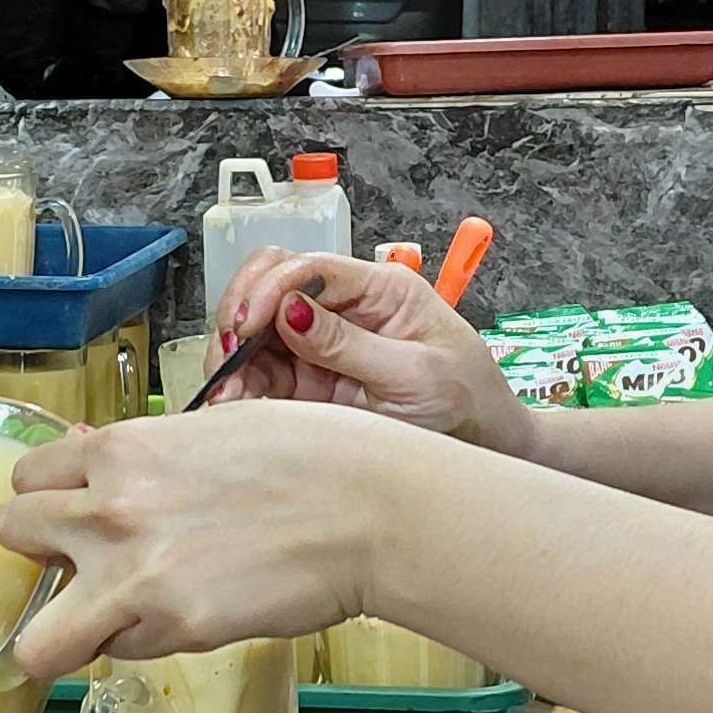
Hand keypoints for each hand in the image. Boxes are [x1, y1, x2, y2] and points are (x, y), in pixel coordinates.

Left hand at [0, 399, 406, 681]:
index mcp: (120, 448)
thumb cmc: (314, 457)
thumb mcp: (213, 428)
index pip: (29, 476)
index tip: (77, 512)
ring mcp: (133, 576)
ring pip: (36, 639)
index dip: (52, 498)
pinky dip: (144, 642)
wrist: (373, 508)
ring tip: (112, 618)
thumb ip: (146, 454)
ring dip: (66, 629)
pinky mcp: (172, 629)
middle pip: (12, 538)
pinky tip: (189, 615)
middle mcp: (108, 509)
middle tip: (89, 562)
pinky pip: (120, 652)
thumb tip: (102, 468)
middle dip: (44, 554)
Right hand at [211, 249, 529, 454]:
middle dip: (240, 314)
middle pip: (272, 285)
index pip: (311, 267)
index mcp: (381, 289)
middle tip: (227, 355)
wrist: (486, 445)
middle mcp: (347, 308)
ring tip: (225, 391)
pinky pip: (263, 371)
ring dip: (233, 355)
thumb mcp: (415, 375)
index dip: (269, 288)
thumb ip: (350, 345)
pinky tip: (233, 401)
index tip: (246, 325)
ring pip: (258, 330)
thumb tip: (291, 310)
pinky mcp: (311, 380)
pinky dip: (240, 383)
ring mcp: (325, 343)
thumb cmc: (468, 401)